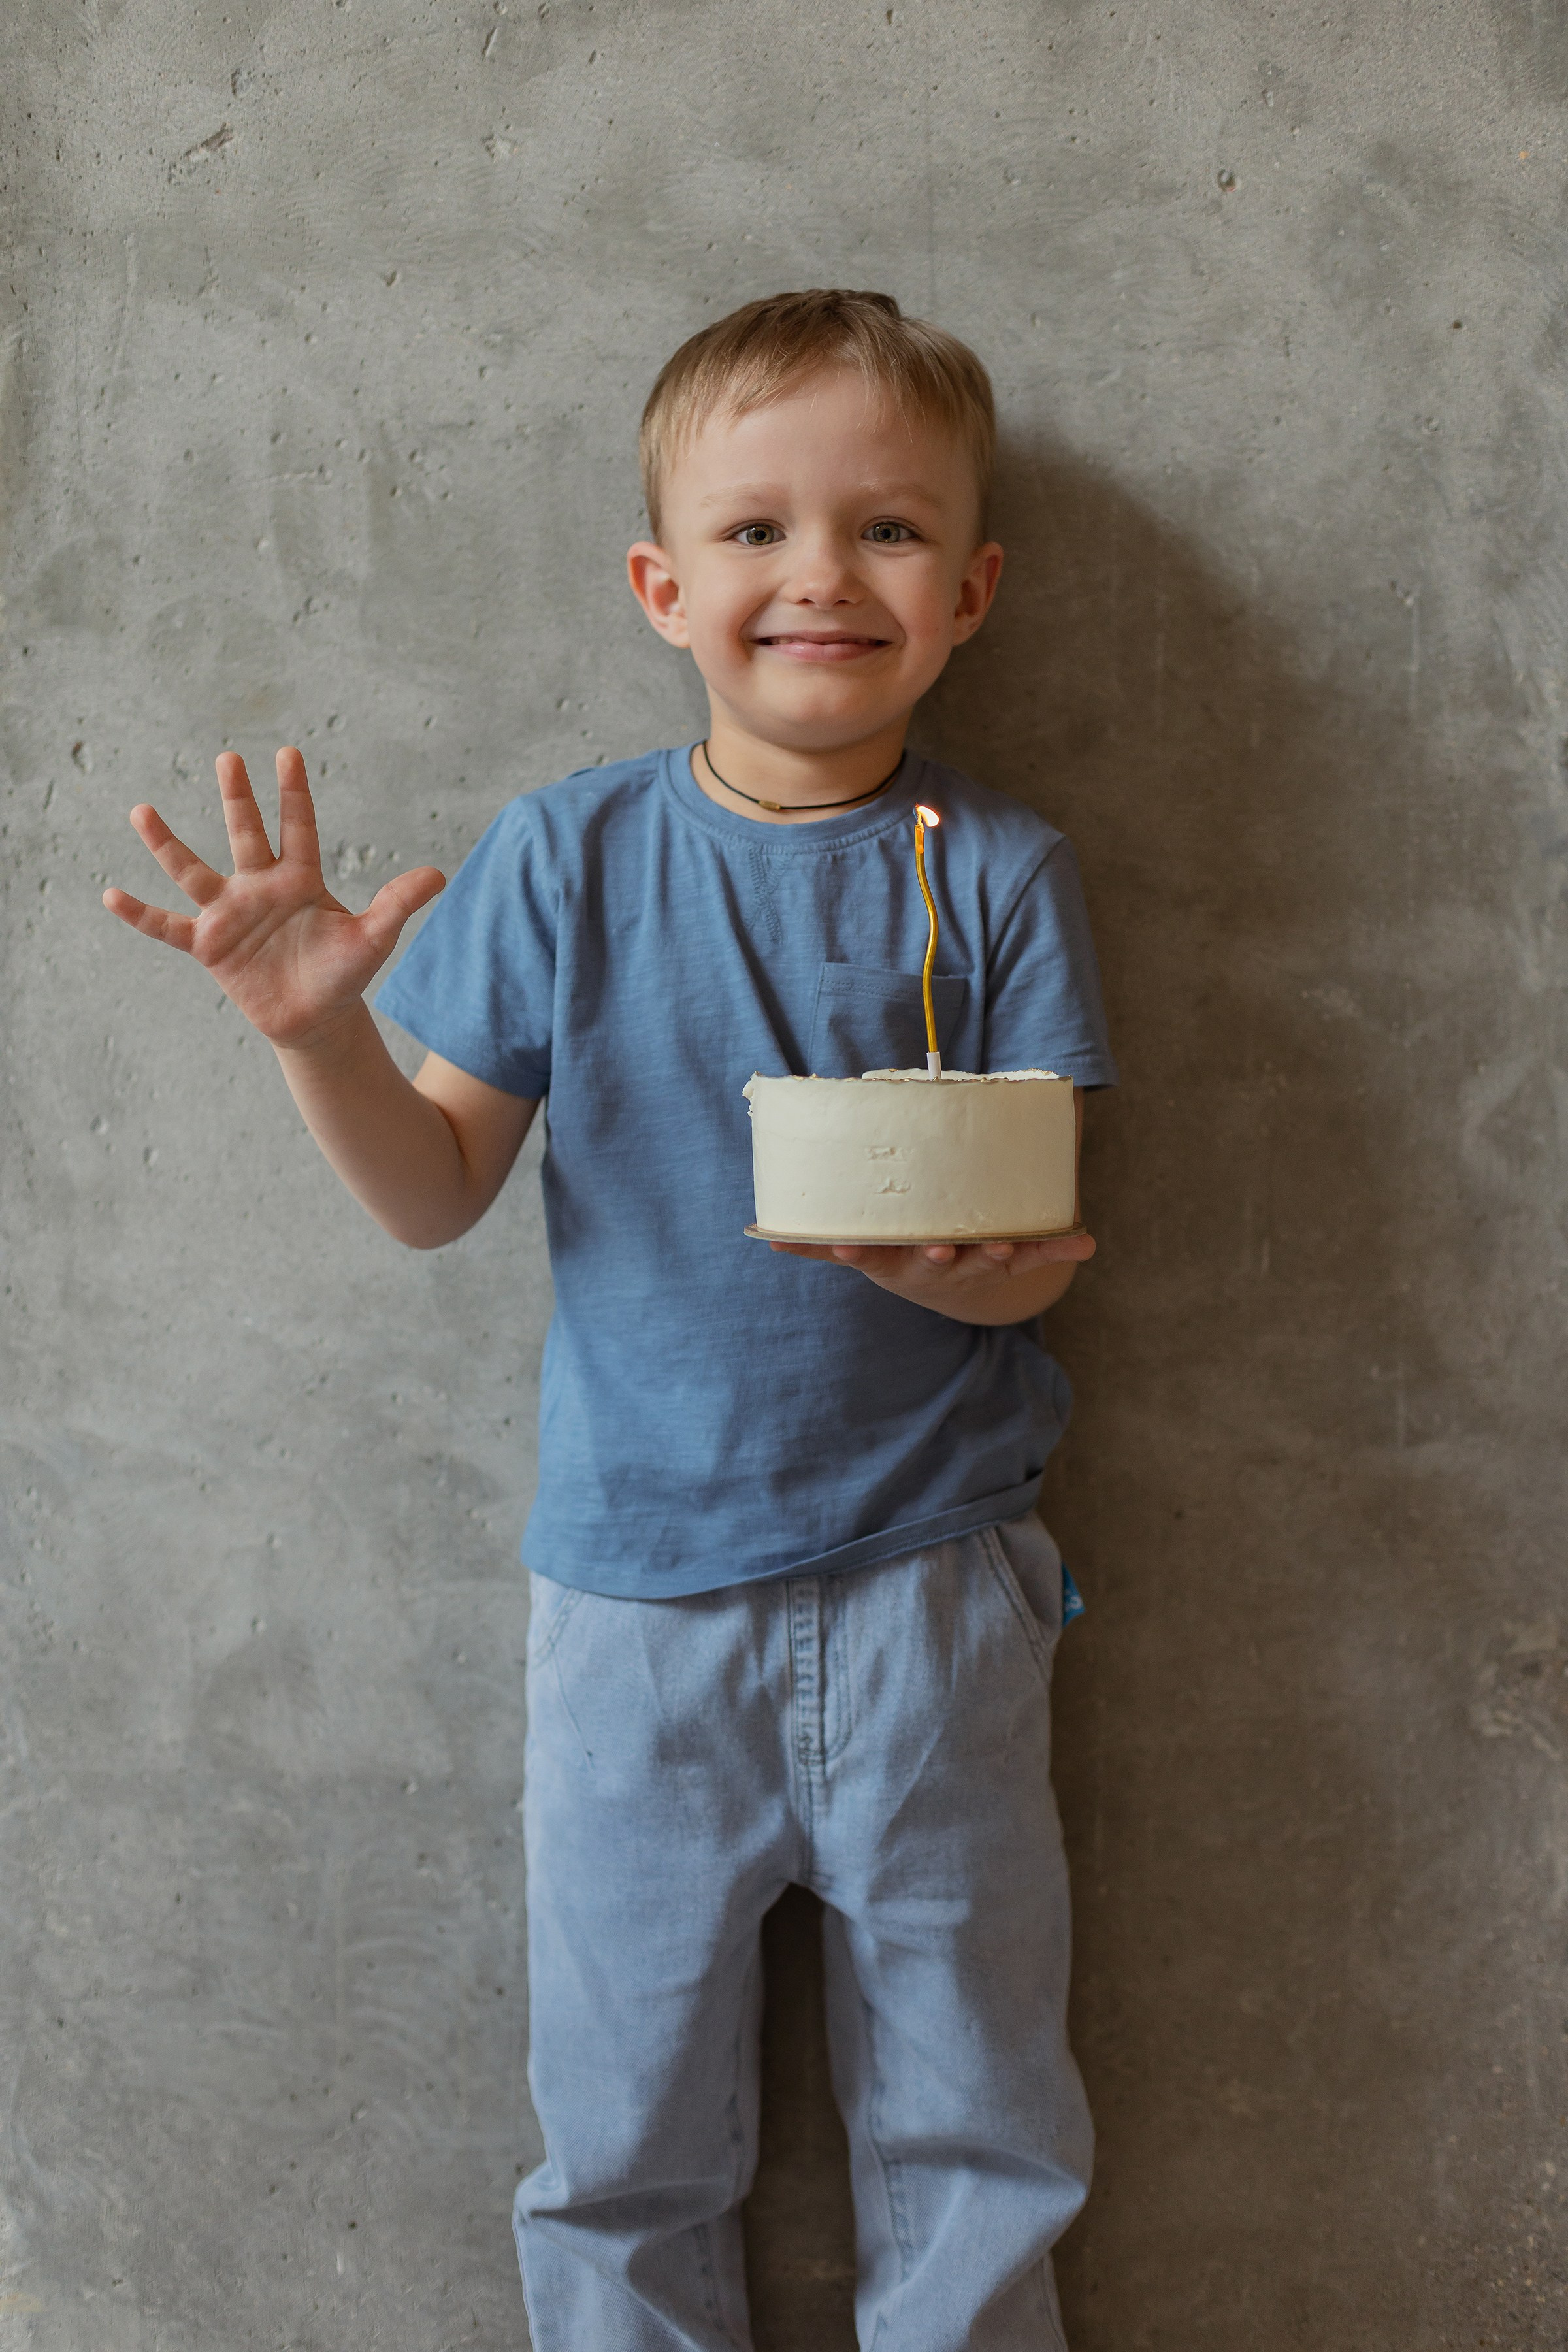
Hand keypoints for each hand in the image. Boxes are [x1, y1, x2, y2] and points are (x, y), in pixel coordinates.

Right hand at [102, 748, 444, 1049]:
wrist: (314, 1018)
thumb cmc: (343, 974)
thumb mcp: (373, 939)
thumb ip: (397, 905)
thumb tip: (439, 875)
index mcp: (301, 879)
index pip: (298, 828)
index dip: (294, 794)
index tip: (287, 753)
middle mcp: (260, 887)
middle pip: (247, 834)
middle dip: (238, 799)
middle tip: (228, 758)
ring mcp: (230, 913)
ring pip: (194, 871)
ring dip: (167, 844)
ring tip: (141, 810)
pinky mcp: (208, 945)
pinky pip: (167, 926)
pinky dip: (140, 914)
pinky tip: (110, 893)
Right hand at [768, 1230, 1095, 1323]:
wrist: (951, 1283)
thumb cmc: (900, 1253)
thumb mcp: (863, 1252)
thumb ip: (818, 1245)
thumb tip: (763, 1233)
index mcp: (896, 1261)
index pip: (875, 1256)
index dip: (862, 1251)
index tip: (850, 1244)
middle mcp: (935, 1267)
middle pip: (936, 1262)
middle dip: (939, 1256)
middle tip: (939, 1249)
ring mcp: (976, 1263)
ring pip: (987, 1260)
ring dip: (1000, 1252)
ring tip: (1009, 1242)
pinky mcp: (1012, 1258)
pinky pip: (1038, 1254)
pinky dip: (1060, 1249)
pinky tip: (1086, 1244)